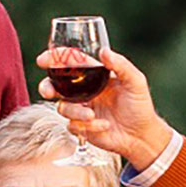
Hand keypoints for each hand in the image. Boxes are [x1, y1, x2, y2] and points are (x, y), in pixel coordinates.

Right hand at [36, 47, 174, 170]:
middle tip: (49, 91)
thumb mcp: (135, 81)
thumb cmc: (140, 106)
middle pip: (55, 85)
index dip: (54, 59)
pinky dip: (87, 126)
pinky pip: (72, 126)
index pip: (69, 63)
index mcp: (93, 75)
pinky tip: (104, 126)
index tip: (43, 60)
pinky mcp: (82, 127)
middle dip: (47, 87)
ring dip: (75, 111)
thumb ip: (121, 65)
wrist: (142, 135)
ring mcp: (81, 109)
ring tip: (92, 116)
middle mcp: (84, 91)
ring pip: (62, 107)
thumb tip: (104, 51)